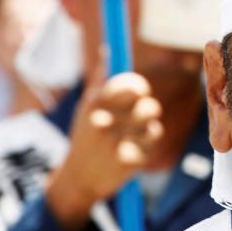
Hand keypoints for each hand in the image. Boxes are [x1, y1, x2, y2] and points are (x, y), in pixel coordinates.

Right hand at [45, 69, 163, 230]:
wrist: (77, 180)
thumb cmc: (85, 137)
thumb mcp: (86, 108)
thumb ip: (100, 80)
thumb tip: (108, 50)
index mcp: (95, 105)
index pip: (132, 86)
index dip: (140, 88)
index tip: (139, 92)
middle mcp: (106, 122)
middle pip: (149, 107)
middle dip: (150, 110)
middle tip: (144, 115)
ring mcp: (117, 144)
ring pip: (154, 128)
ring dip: (150, 130)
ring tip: (139, 135)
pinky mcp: (127, 164)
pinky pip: (151, 148)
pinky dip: (146, 148)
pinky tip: (133, 152)